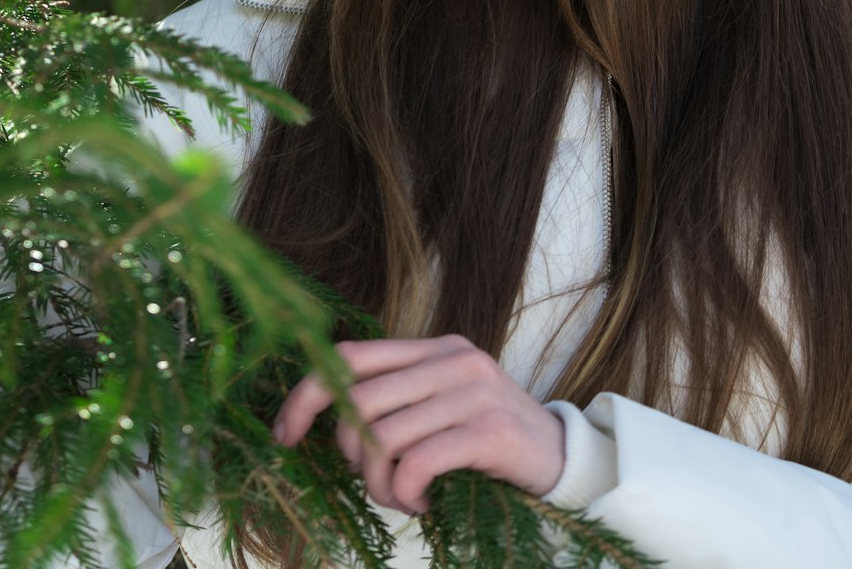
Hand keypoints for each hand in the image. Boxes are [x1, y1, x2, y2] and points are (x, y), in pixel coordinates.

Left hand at [269, 335, 565, 515]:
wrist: (565, 462)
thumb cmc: (490, 441)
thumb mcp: (444, 405)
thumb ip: (398, 400)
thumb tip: (330, 421)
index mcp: (433, 348)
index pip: (348, 357)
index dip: (306, 395)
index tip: (285, 434)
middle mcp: (451, 359)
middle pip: (359, 401)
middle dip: (351, 453)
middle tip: (374, 482)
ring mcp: (472, 391)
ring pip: (383, 435)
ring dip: (379, 482)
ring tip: (401, 498)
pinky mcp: (488, 430)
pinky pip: (417, 462)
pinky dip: (405, 492)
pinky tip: (420, 503)